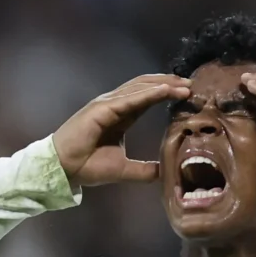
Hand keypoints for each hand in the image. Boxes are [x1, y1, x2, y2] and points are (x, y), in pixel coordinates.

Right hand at [52, 74, 191, 185]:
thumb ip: (144, 170)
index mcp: (121, 115)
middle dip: (170, 84)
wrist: (63, 169)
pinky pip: (129, 99)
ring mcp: (107, 104)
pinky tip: (165, 91)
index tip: (188, 94)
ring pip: (140, 88)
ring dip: (164, 85)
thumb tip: (165, 172)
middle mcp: (115, 104)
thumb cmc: (88, 166)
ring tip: (184, 86)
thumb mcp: (123, 169)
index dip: (167, 93)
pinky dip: (148, 93)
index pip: (148, 98)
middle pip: (146, 87)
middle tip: (191, 86)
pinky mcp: (101, 109)